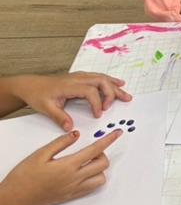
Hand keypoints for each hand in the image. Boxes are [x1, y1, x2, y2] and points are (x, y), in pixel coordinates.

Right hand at [0, 130, 120, 204]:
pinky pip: (90, 188)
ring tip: (87, 162)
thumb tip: (76, 134)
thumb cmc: (24, 176)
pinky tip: (83, 172)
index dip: (109, 140)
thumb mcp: (40, 154)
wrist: (14, 198)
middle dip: (103, 154)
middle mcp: (75, 179)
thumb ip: (61, 143)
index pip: (96, 150)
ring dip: (99, 169)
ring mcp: (73, 189)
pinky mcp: (70, 196)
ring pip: (100, 179)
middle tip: (93, 149)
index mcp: (68, 166)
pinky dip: (93, 179)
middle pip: (103, 165)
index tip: (117, 133)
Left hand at [8, 73, 131, 131]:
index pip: (91, 92)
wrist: (30, 85)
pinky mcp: (81, 77)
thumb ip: (60, 118)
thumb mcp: (46, 108)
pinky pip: (99, 77)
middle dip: (112, 93)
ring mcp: (80, 76)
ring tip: (126, 94)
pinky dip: (110, 81)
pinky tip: (118, 83)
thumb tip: (71, 128)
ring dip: (115, 86)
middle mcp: (78, 78)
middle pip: (101, 81)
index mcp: (70, 85)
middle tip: (118, 104)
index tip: (98, 114)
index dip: (97, 103)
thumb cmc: (38, 95)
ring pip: (102, 78)